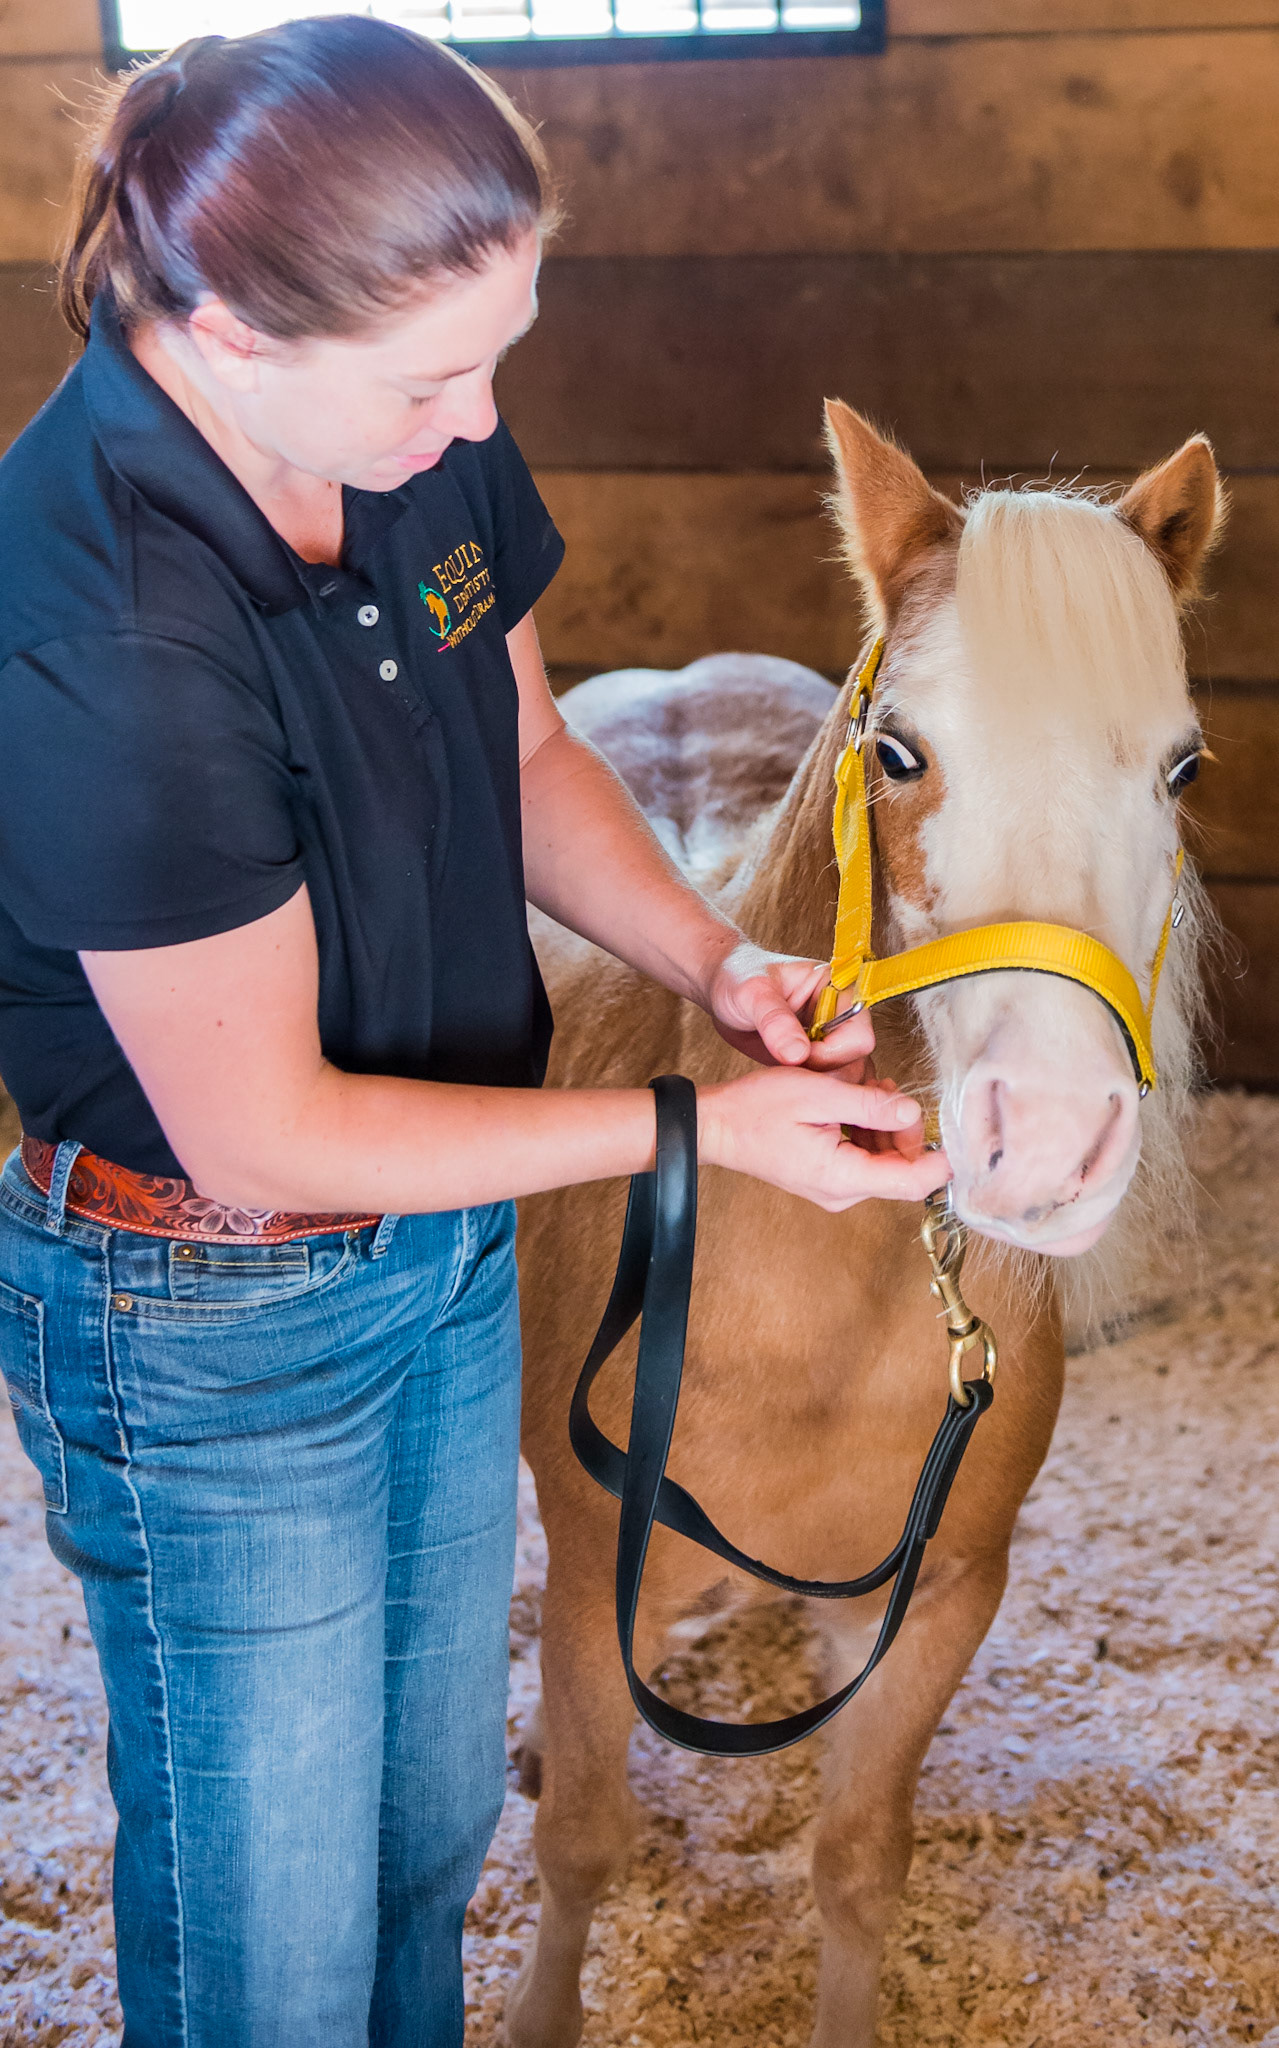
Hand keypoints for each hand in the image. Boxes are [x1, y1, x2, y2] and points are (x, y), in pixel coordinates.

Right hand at [698, 1065, 949, 1212]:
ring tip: (866, 1092)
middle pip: (903, 1169)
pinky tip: (855, 1105)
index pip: (913, 1182)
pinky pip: (867, 1158)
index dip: (941, 1159)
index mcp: (842, 1176)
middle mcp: (843, 1191)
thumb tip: (913, 1110)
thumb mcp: (817, 1094)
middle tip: (888, 1092)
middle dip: (907, 1129)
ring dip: (887, 1126)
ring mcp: (836, 1188)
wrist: (716, 1126)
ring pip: (887, 1161)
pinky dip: (870, 1131)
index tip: (953, 1130)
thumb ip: (869, 1104)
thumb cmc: (755, 1110)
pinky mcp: (830, 1178)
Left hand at [703, 940, 875, 1071]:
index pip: (859, 1033)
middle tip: (784, 1063)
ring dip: (813, 1084)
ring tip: (780, 1068)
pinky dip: (806, 1090)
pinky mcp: (816, 1058)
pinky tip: (781, 1079)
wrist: (722, 989)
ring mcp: (830, 1039)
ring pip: (844, 1076)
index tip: (796, 1052)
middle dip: (821, 1071)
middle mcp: (841, 1014)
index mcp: (838, 988)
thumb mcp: (752, 992)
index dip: (832, 1052)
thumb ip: (775, 1020)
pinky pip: (825, 1084)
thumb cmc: (739, 976)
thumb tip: (798, 1054)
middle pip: (856, 1061)